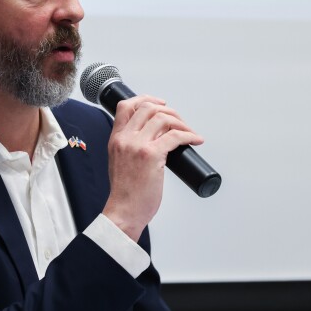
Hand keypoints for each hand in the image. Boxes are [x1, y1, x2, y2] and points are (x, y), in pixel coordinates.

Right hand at [102, 95, 203, 241]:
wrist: (124, 211)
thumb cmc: (125, 193)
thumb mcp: (119, 162)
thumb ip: (129, 147)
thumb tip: (153, 138)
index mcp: (116, 139)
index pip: (125, 106)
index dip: (145, 99)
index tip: (159, 103)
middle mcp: (125, 139)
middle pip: (148, 107)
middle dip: (168, 111)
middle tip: (179, 122)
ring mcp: (138, 146)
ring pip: (163, 118)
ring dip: (181, 122)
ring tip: (188, 132)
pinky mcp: (152, 156)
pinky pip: (175, 136)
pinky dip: (189, 135)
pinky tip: (194, 140)